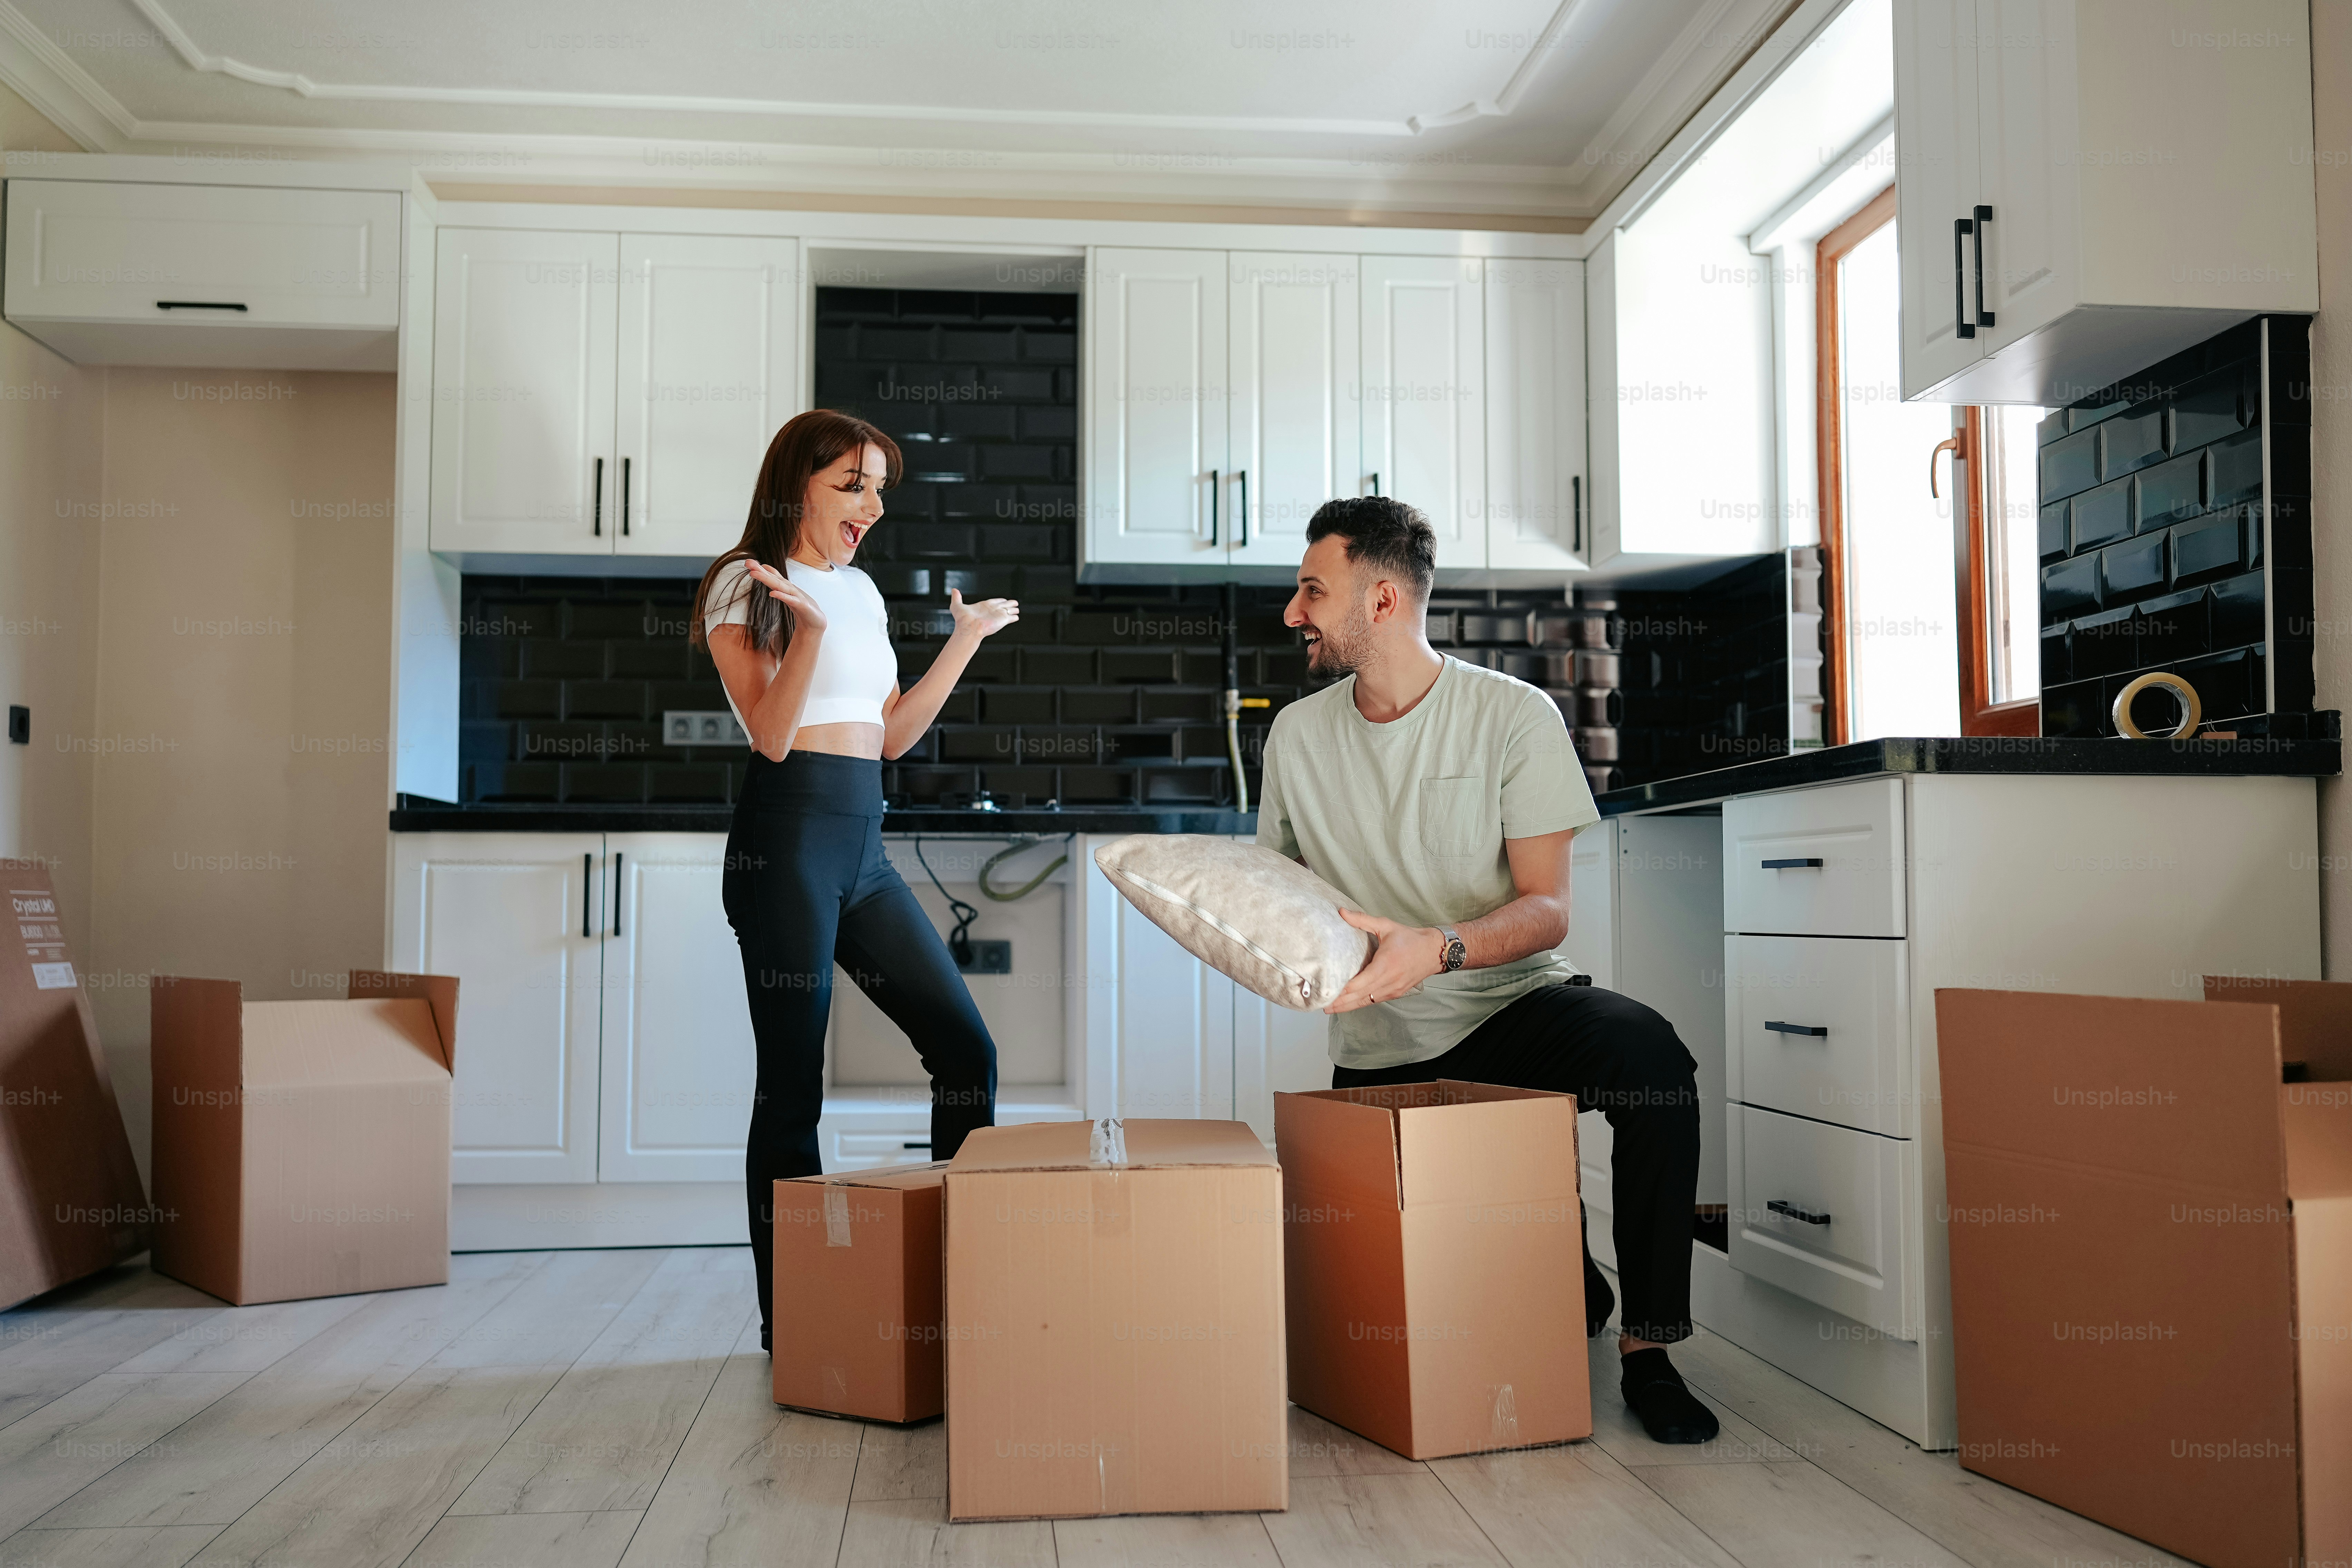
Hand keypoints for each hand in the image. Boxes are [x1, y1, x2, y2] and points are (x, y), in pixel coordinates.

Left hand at [745, 560, 824, 632]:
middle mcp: (790, 589)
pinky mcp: (801, 606)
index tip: (747, 562)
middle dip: (760, 571)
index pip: (771, 576)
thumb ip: (777, 583)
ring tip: (754, 573)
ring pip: (780, 586)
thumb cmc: (801, 607)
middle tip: (747, 563)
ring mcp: (796, 596)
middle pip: (773, 579)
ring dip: (767, 579)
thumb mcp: (787, 594)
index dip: (760, 569)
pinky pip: (790, 600)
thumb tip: (765, 571)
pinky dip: (782, 596)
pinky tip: (772, 593)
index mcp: (785, 587)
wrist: (816, 622)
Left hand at [949, 587, 1019, 638]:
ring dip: (1013, 609)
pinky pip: (1012, 617)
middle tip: (1014, 602)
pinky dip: (1014, 616)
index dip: (999, 600)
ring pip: (1009, 610)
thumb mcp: (957, 605)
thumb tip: (954, 590)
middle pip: (1003, 605)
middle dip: (1008, 603)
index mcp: (984, 606)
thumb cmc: (963, 619)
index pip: (994, 601)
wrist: (969, 628)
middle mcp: (992, 610)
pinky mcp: (1003, 620)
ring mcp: (998, 615)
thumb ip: (956, 597)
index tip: (1003, 599)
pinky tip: (1016, 616)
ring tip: (1016, 608)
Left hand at [1324, 909, 1445, 1013]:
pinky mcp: (1396, 993)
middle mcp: (1388, 981)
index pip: (1358, 984)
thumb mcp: (1386, 926)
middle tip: (1322, 1005)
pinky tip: (1350, 1004)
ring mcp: (1393, 990)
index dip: (1341, 990)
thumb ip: (1362, 920)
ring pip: (1366, 1002)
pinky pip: (1375, 1000)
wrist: (1434, 951)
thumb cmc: (1410, 938)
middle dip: (1340, 1002)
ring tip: (1331, 1008)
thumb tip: (1341, 912)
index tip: (1326, 991)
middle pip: (1359, 997)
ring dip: (1348, 1006)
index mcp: (1384, 966)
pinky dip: (1361, 1003)